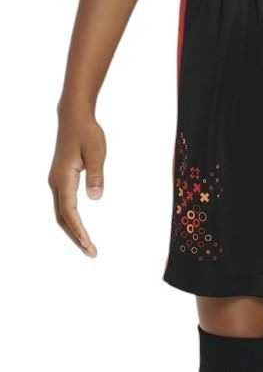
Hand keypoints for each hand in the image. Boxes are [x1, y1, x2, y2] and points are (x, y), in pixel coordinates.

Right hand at [48, 108, 105, 256]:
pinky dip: (71, 221)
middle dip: (76, 237)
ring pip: (61, 213)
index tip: (89, 246)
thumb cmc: (88, 133)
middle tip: (92, 253)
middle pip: (62, 218)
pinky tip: (80, 229)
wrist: (74, 118)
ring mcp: (56, 181)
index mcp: (63, 179)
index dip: (79, 232)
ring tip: (88, 246)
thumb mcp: (97, 153)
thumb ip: (97, 175)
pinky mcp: (60, 179)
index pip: (70, 212)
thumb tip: (95, 198)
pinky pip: (63, 205)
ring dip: (73, 231)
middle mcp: (55, 182)